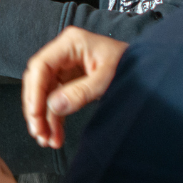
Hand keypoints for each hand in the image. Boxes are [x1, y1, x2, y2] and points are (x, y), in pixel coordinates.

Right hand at [22, 26, 127, 148]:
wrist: (148, 70)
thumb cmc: (132, 66)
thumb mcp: (106, 79)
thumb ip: (79, 93)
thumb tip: (54, 107)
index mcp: (70, 43)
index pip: (41, 66)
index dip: (34, 91)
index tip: (35, 114)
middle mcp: (64, 52)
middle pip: (38, 80)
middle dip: (36, 109)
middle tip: (38, 132)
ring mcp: (65, 67)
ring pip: (44, 93)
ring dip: (44, 118)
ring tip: (46, 140)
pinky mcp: (70, 81)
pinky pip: (55, 99)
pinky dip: (54, 118)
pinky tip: (55, 135)